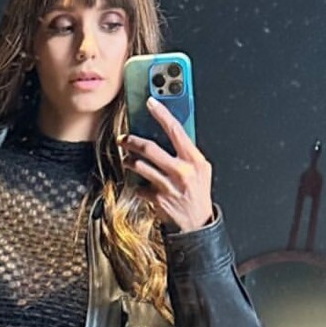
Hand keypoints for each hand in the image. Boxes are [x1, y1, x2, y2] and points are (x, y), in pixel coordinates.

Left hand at [122, 94, 213, 232]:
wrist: (197, 223)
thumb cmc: (198, 192)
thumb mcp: (201, 169)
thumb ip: (187, 152)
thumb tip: (170, 132)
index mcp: (194, 160)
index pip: (176, 130)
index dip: (162, 114)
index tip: (151, 103)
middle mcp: (181, 172)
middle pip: (151, 149)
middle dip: (133, 141)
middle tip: (124, 139)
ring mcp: (168, 186)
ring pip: (141, 166)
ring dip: (130, 161)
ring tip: (127, 159)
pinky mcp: (158, 200)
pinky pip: (139, 186)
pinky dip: (136, 184)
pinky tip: (138, 183)